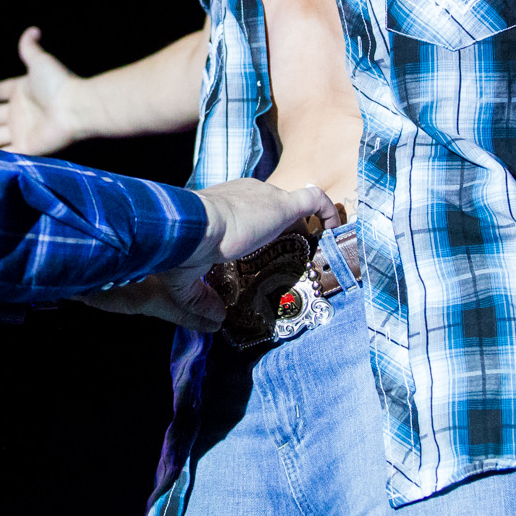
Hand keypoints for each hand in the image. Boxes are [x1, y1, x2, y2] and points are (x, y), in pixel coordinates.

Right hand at [0, 27, 83, 155]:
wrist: (74, 108)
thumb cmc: (58, 84)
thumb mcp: (39, 62)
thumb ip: (30, 48)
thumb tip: (32, 30)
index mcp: (23, 91)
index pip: (3, 91)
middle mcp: (20, 113)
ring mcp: (22, 131)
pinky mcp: (26, 148)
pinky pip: (3, 153)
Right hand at [77, 178, 337, 331]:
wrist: (191, 227)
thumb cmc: (181, 247)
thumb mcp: (182, 279)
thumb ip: (199, 300)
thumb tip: (215, 321)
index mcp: (220, 205)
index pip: (244, 212)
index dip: (254, 229)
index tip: (258, 251)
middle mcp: (245, 194)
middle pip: (271, 207)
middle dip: (280, 228)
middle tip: (288, 256)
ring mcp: (266, 197)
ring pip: (295, 204)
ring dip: (305, 223)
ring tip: (316, 245)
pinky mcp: (282, 205)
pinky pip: (314, 200)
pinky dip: (326, 211)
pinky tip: (334, 229)